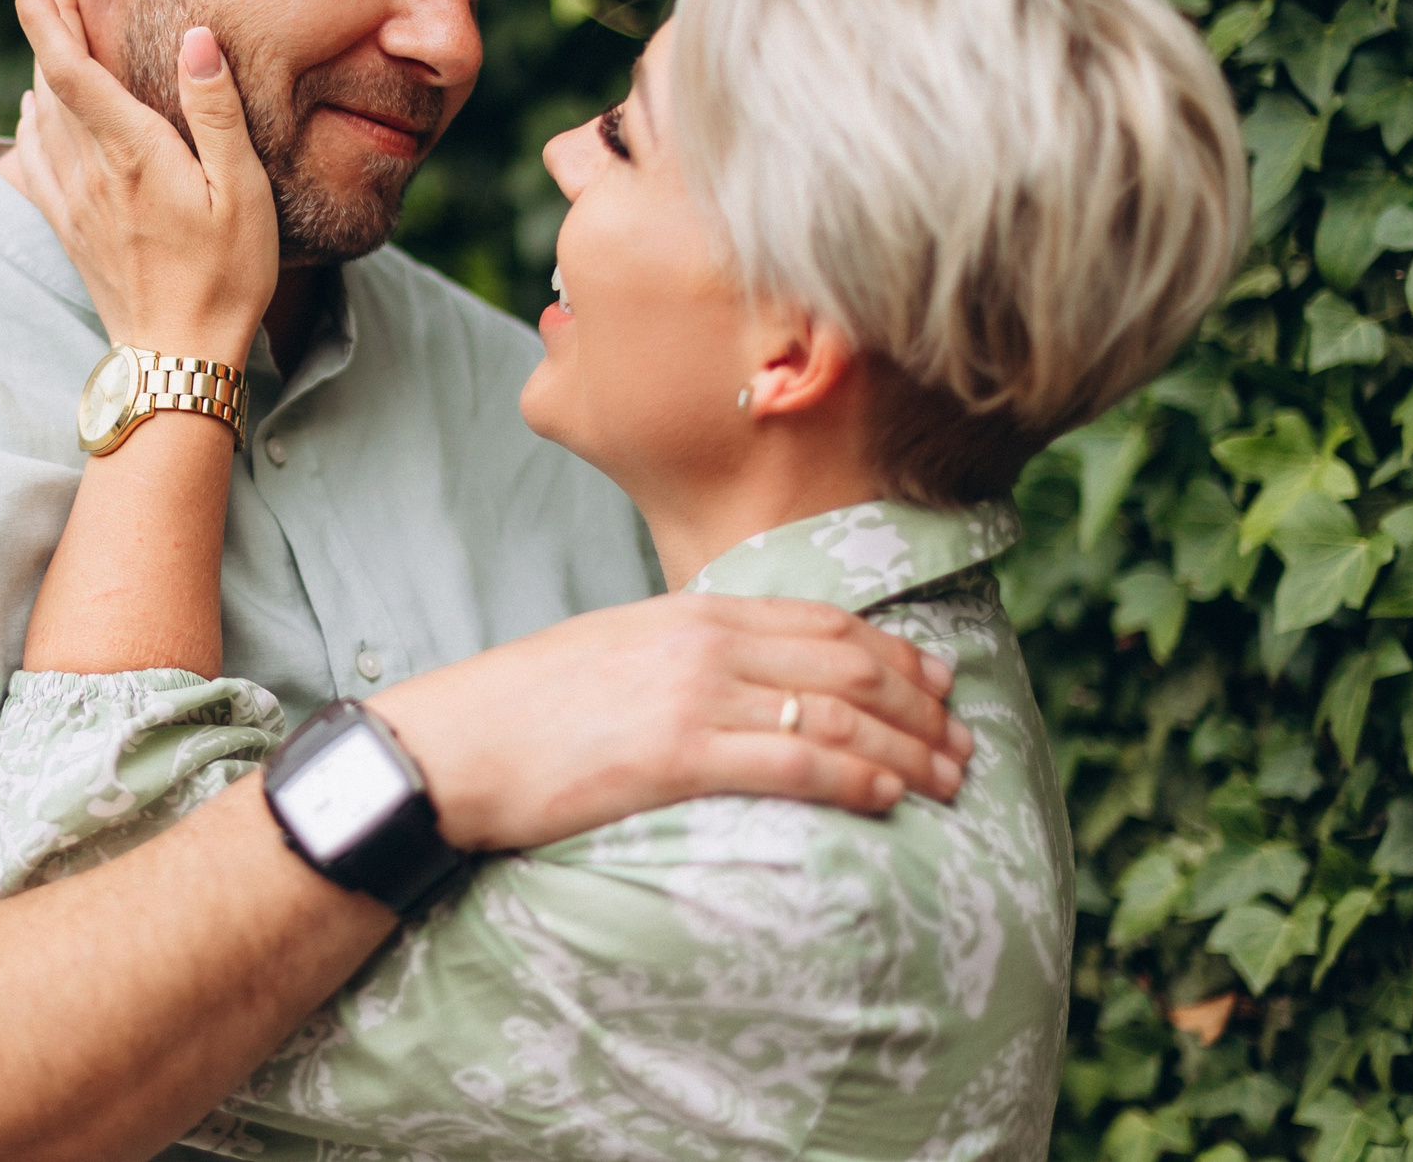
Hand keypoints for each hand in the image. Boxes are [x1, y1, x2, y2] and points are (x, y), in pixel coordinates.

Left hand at [10, 0, 277, 365]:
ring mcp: (72, 201)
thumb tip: (196, 37)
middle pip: (51, 78)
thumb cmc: (227, 275)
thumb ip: (216, 111)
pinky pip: (32, 160)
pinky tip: (35, 108)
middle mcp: (89, 170)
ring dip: (41, 63)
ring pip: (39, 114)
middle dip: (47, 21)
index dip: (43, 12)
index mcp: (131, 152)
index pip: (71, 66)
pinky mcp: (68, 226)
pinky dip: (30, 120)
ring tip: (51, 26)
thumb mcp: (243, 191)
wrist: (178, 357)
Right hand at [370, 592, 975, 849]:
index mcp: (691, 611)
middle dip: (919, 706)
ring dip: (905, 750)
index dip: (895, 653)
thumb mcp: (611, 653)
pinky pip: (795, 764)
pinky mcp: (677, 753)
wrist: (450, 744)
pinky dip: (857, 780)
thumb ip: (681, 656)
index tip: (938, 682)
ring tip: (946, 782)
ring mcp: (693, 694)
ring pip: (836, 716)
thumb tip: (736, 684)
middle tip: (962, 742)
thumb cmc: (521, 710)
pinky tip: (890, 800)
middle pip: (847, 666)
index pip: (823, 622)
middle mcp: (704, 641)